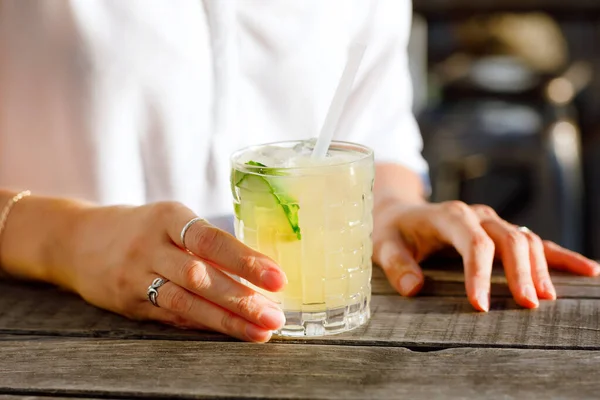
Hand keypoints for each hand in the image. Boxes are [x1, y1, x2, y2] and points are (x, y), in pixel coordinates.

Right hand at [67, 202, 286, 341]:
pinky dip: (201, 324)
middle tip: (275, 316)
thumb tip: (257, 269)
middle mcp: (150, 246)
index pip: (211, 240)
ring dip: (226, 320)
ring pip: (185, 302)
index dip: (246, 260)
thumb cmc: (141, 228)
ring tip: (259, 331)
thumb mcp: (171, 220)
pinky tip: (227, 332)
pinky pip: (170, 316)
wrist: (78, 240)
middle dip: (241, 299)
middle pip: (199, 276)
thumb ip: (206, 242)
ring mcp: (135, 277)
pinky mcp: (128, 303)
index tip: (277, 278)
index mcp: (168, 218)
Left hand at [372, 199, 599, 310]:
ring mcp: (492, 221)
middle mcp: (476, 214)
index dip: (480, 273)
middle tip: (526, 306)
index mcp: (448, 215)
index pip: (473, 242)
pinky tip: (586, 270)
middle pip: (508, 239)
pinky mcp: (501, 231)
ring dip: (540, 267)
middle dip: (519, 272)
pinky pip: (535, 241)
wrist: (400, 212)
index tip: (480, 306)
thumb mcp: (383, 245)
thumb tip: (413, 289)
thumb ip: (396, 264)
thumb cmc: (392, 231)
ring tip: (545, 299)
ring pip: (526, 239)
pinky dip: (559, 255)